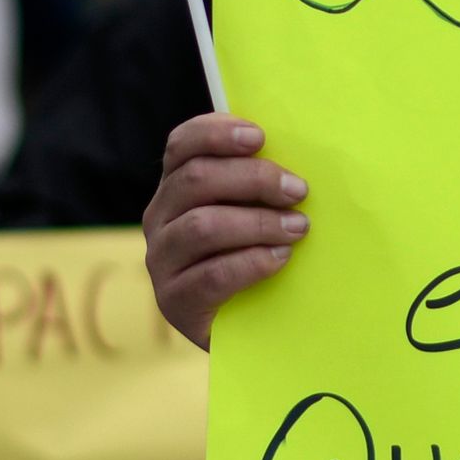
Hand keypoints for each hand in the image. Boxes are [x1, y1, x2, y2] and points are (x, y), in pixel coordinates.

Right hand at [145, 113, 309, 350]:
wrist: (248, 326)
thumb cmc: (257, 252)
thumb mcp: (254, 209)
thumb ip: (259, 182)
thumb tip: (295, 158)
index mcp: (177, 186)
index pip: (182, 145)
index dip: (216, 133)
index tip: (260, 137)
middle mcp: (160, 218)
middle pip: (196, 181)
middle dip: (253, 179)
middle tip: (299, 190)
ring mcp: (162, 260)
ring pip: (202, 226)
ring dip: (258, 223)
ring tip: (297, 228)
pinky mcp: (173, 301)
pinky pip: (211, 275)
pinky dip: (252, 262)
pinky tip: (280, 259)